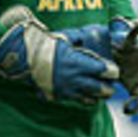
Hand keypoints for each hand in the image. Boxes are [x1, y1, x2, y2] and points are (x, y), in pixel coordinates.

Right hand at [0, 6, 118, 102]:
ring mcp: (67, 89)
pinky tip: (87, 97)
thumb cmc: (44, 46)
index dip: (111, 71)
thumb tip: (88, 36)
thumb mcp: (63, 38)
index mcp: (78, 63)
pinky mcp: (59, 95)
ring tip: (101, 93)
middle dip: (108, 87)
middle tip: (111, 85)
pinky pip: (76, 100)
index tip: (114, 70)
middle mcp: (75, 78)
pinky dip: (84, 99)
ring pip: (89, 98)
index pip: (102, 70)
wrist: (23, 59)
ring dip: (97, 96)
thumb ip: (78, 39)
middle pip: (100, 88)